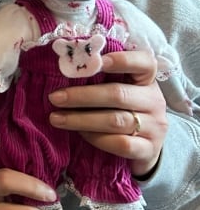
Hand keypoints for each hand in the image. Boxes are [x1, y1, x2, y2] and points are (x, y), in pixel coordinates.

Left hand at [48, 50, 166, 177]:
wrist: (143, 145)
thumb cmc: (121, 109)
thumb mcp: (117, 88)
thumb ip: (99, 78)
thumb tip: (64, 67)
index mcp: (147, 79)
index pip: (144, 63)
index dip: (122, 60)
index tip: (98, 61)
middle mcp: (154, 101)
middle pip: (118, 94)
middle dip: (81, 96)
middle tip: (54, 97)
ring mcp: (154, 127)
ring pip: (116, 121)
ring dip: (81, 119)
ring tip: (56, 118)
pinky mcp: (148, 149)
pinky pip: (121, 144)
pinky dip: (96, 138)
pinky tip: (79, 134)